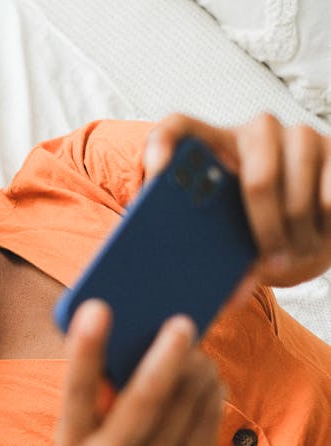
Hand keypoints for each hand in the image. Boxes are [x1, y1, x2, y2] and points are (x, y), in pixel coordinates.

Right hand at [55, 300, 223, 445]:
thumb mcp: (88, 438)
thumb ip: (98, 394)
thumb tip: (132, 331)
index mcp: (73, 442)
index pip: (76, 389)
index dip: (86, 348)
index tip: (98, 307)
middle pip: (144, 399)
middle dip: (165, 357)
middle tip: (182, 322)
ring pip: (184, 404)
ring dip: (196, 368)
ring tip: (197, 351)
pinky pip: (206, 421)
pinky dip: (210, 391)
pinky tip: (208, 378)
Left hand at [144, 113, 330, 287]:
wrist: (303, 230)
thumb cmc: (249, 231)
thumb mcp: (221, 236)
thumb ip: (204, 248)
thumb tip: (220, 292)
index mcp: (213, 144)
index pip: (177, 127)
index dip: (163, 144)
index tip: (157, 172)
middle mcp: (256, 130)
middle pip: (258, 179)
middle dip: (265, 229)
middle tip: (268, 263)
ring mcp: (299, 135)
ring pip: (298, 190)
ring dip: (297, 233)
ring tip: (292, 258)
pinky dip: (324, 224)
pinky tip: (317, 239)